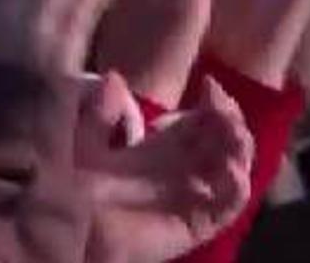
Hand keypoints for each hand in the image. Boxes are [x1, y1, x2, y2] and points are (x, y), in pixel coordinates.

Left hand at [79, 77, 253, 262]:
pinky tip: (232, 169)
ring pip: (234, 169)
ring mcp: (194, 197)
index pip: (201, 123)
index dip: (213, 104)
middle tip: (222, 102)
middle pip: (224, 141)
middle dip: (231, 119)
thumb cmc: (73, 188)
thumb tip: (115, 78)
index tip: (210, 85)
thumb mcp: (84, 144)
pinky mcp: (197, 223)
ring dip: (240, 147)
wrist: (69, 232)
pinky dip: (237, 187)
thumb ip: (99, 114)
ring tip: (231, 128)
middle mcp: (183, 171)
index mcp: (161, 150)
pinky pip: (227, 206)